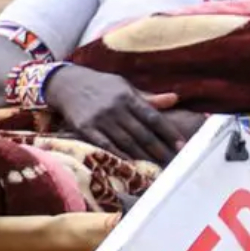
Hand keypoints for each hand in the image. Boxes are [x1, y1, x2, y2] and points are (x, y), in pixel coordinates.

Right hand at [45, 66, 196, 163]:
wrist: (66, 83)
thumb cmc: (101, 86)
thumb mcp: (125, 86)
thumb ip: (149, 98)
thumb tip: (175, 99)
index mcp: (127, 96)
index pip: (153, 117)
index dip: (168, 132)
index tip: (183, 145)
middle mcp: (115, 108)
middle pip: (142, 133)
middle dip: (160, 149)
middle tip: (174, 161)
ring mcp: (100, 119)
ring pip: (126, 142)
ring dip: (143, 156)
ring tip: (158, 167)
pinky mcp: (85, 128)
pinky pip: (106, 145)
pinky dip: (119, 156)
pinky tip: (131, 165)